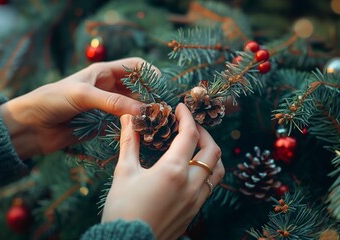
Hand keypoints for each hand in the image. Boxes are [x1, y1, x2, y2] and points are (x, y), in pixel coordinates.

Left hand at [0, 57, 152, 158]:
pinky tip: (143, 133)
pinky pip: (124, 124)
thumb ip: (112, 102)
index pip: (135, 67)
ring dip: (144, 114)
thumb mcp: (82, 95)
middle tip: (163, 110)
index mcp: (103, 73)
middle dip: (151, 97)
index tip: (162, 87)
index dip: (151, 74)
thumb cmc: (52, 101)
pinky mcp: (103, 125)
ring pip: (133, 108)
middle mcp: (108, 89)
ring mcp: (106, 108)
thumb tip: (142, 110)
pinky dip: (134, 127)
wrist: (31, 126)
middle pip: (139, 89)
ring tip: (156, 123)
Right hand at [102, 103, 224, 239]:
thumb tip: (128, 119)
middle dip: (204, 133)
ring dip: (210, 154)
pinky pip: (210, 186)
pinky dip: (206, 171)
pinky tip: (190, 170)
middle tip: (189, 126)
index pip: (190, 135)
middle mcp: (191, 184)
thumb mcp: (124, 172)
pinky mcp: (194, 212)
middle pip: (212, 151)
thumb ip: (130, 143)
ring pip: (217, 170)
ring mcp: (196, 200)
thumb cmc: (122, 209)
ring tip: (195, 147)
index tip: (180, 107)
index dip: (187, 117)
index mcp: (173, 170)